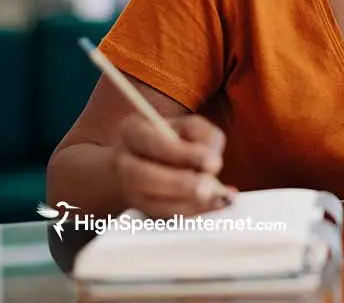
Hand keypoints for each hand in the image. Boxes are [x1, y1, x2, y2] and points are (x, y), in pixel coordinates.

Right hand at [113, 114, 235, 217]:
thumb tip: (212, 163)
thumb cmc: (172, 138)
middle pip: (144, 177)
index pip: (153, 143)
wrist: (143, 159)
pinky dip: (194, 212)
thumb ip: (204, 136)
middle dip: (180, 184)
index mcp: (133, 132)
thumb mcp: (189, 127)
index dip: (183, 154)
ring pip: (153, 203)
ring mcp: (129, 191)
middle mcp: (123, 162)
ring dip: (190, 204)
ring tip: (220, 198)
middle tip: (209, 188)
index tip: (212, 162)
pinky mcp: (143, 210)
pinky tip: (217, 203)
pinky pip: (165, 217)